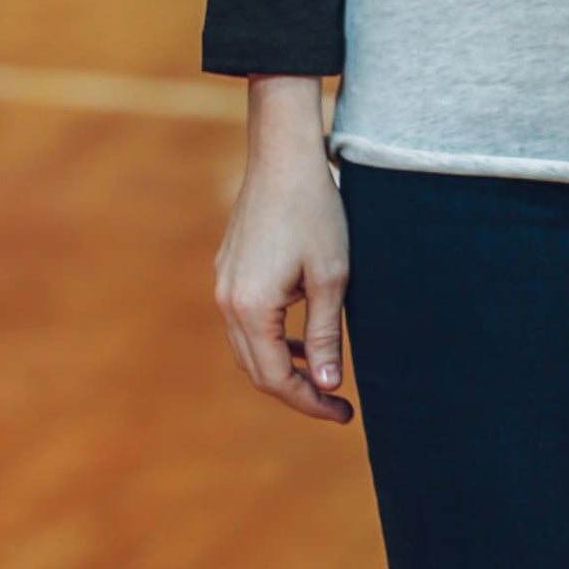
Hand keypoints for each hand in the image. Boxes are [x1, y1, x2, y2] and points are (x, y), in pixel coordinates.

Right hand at [214, 76, 354, 425]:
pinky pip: (247, 321)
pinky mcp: (229, 269)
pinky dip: (274, 338)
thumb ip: (326, 335)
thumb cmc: (315, 211)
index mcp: (251, 308)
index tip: (344, 413)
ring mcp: (224, 284)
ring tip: (324, 376)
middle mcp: (227, 301)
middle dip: (297, 391)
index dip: (310, 402)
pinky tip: (304, 337)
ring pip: (249, 347)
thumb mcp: (331, 276)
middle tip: (337, 405)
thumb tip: (327, 386)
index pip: (277, 378)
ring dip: (284, 366)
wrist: (284, 155)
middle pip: (258, 369)